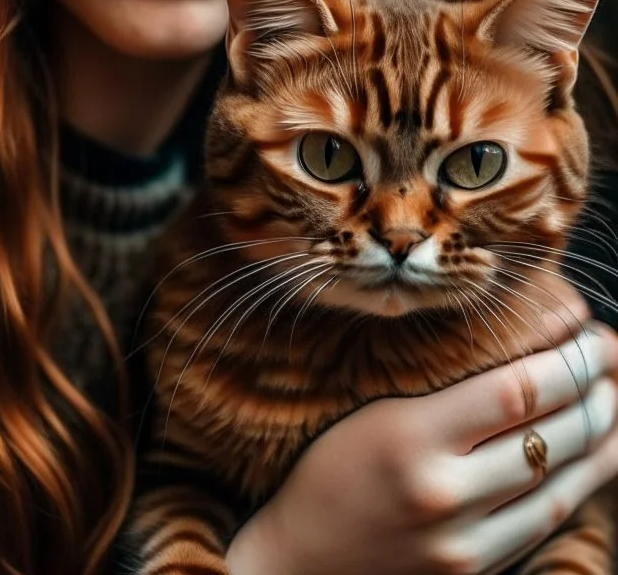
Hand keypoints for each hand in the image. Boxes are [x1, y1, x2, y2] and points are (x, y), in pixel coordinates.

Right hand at [227, 300, 617, 574]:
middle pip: (548, 436)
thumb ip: (448, 384)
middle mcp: (441, 493)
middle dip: (594, 392)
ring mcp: (461, 543)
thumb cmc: (330, 467)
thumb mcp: (376, 407)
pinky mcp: (471, 573)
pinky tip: (590, 458)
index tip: (589, 333)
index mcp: (410, 436)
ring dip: (599, 440)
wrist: (299, 559)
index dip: (566, 361)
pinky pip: (541, 524)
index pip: (515, 391)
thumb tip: (526, 346)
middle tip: (608, 356)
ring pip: (558, 486)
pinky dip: (576, 486)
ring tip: (614, 402)